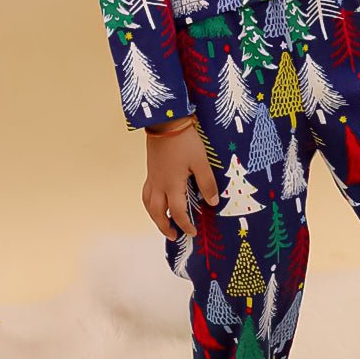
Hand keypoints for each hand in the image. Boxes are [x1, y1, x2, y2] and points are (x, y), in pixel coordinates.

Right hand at [141, 123, 220, 239]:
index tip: (192, 233)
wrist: (165, 123)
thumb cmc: (184, 141)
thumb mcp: (201, 162)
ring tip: (162, 222)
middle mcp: (159, 185)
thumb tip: (213, 202)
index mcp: (172, 185)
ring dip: (155, 217)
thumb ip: (207, 183)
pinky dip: (150, 202)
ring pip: (149, 204)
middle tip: (175, 235)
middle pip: (157, 213)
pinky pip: (146, 192)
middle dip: (165, 227)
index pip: (177, 212)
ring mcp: (153, 177)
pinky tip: (157, 200)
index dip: (185, 225)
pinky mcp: (150, 169)